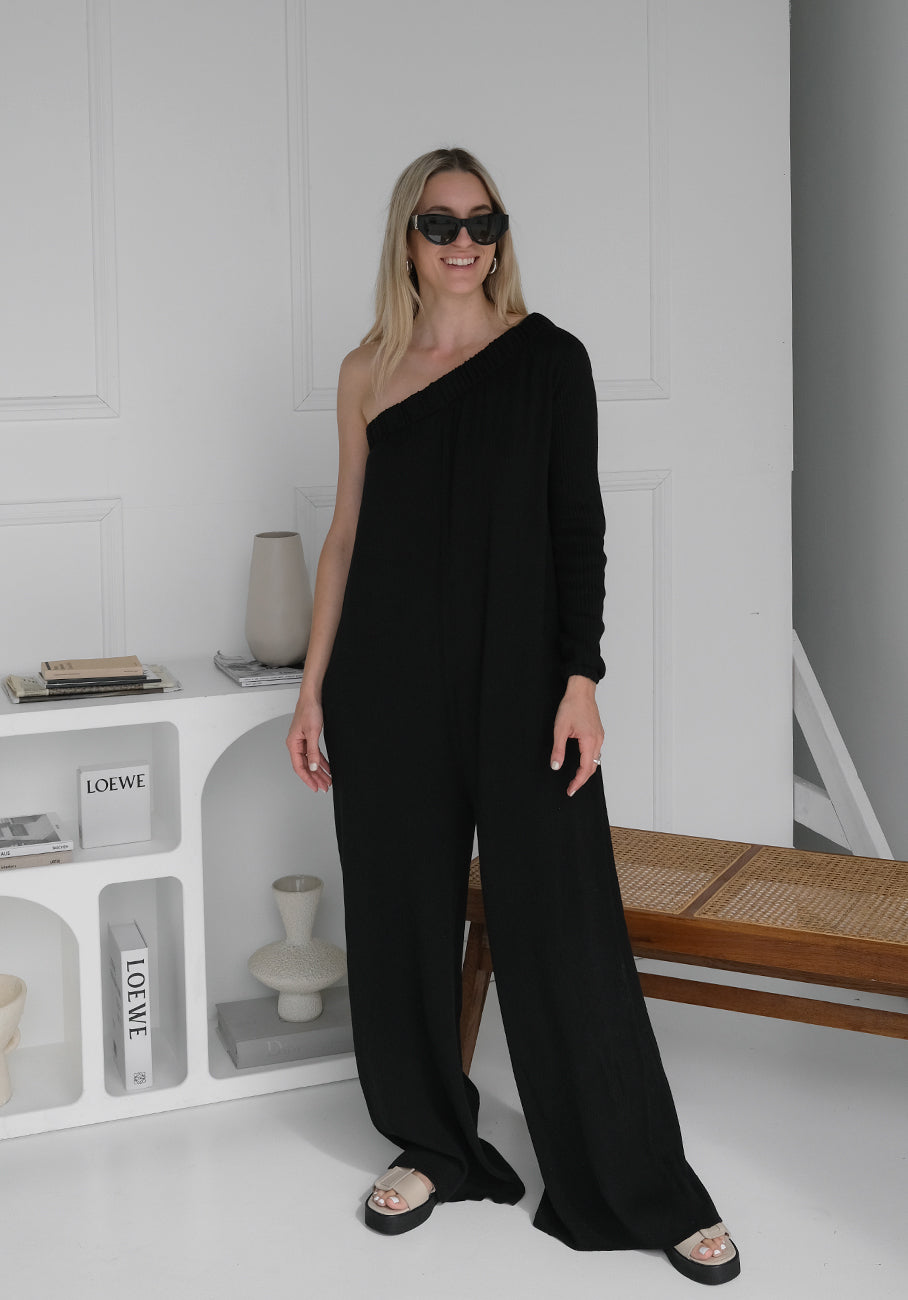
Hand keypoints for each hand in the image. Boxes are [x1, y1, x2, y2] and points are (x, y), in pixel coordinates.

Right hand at [286, 694, 331, 792]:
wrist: (312, 697)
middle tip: (324, 787)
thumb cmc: (309, 710)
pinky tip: (327, 767)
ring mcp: (302, 741)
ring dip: (319, 771)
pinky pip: (314, 753)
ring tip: (327, 780)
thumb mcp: (313, 733)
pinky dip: (320, 761)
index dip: (307, 779)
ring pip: (311, 761)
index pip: (299, 767)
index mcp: (293, 744)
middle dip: (315, 777)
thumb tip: (313, 767)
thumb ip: (313, 751)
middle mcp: (296, 744)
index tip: (315, 787)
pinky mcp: (308, 738)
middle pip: (305, 766)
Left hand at [550, 676, 603, 796]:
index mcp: (589, 741)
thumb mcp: (560, 729)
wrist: (581, 691)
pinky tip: (582, 762)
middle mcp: (598, 740)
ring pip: (596, 760)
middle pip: (593, 767)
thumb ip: (558, 750)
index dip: (578, 782)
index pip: (585, 769)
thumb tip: (556, 766)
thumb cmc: (571, 706)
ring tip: (575, 778)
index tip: (570, 790)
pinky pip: (596, 752)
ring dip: (586, 771)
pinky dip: (589, 761)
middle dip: (582, 780)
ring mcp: (600, 736)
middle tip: (572, 787)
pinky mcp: (598, 733)